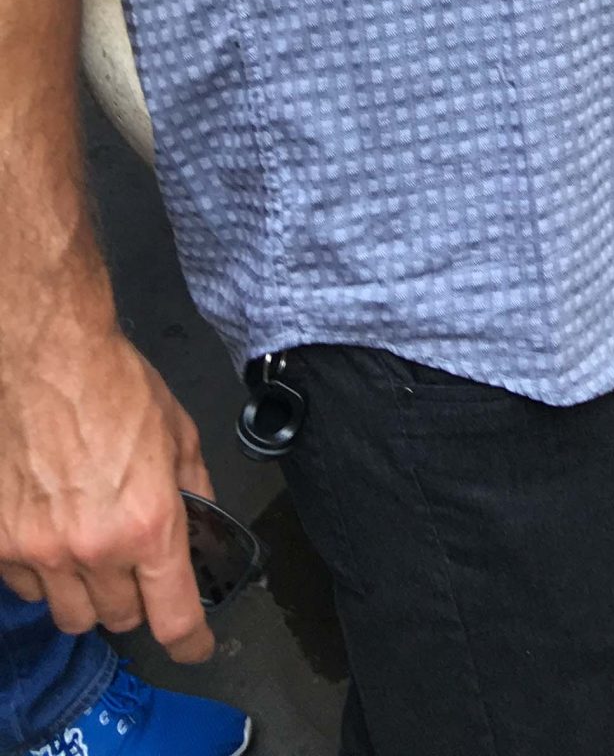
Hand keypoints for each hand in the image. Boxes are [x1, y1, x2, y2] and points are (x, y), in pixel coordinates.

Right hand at [0, 326, 214, 661]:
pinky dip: (44, 574)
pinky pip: (27, 588)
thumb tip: (202, 525)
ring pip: (71, 614)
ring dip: (89, 593)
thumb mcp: (178, 432)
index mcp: (149, 523)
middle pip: (120, 619)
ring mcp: (41, 551)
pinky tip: (53, 533)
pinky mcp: (0, 544)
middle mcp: (94, 548)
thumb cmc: (114, 384)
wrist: (45, 357)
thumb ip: (193, 489)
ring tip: (93, 549)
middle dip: (136, 599)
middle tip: (138, 566)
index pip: (173, 615)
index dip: (189, 641)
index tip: (196, 647)